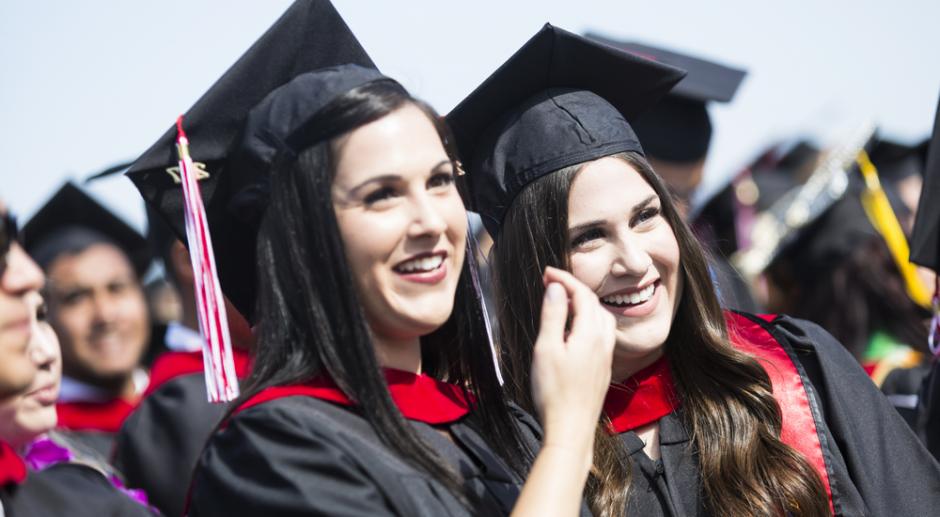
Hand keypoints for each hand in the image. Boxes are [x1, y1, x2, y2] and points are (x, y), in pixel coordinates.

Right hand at [530, 266, 614, 450]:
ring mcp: (606, 356)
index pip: (581, 294)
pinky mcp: (603, 368)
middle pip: (593, 303)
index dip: (564, 279)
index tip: (546, 272)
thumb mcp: (546, 349)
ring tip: (563, 302)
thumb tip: (555, 288)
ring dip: (584, 304)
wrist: (571, 428)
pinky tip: (575, 330)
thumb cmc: (554, 391)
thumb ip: (552, 315)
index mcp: (590, 333)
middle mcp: (604, 341)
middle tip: (550, 283)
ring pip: (601, 318)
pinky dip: (589, 320)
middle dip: (573, 288)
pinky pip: (602, 333)